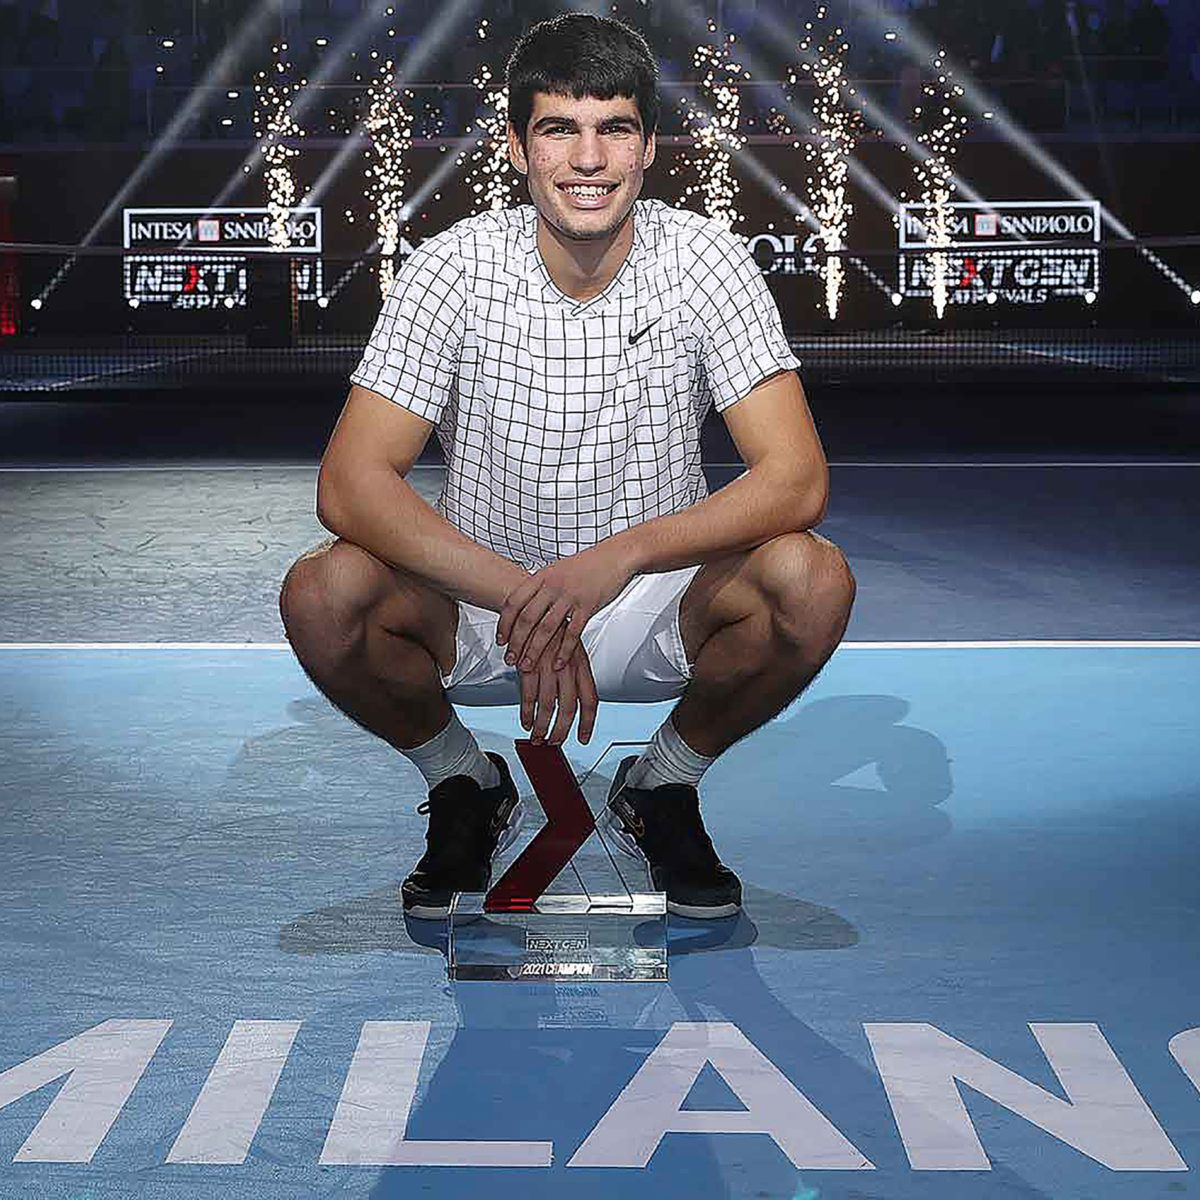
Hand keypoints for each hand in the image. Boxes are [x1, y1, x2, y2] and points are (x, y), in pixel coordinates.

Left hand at [497, 541, 635, 674]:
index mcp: (542, 576)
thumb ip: (540, 586)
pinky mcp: (587, 606)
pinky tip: (558, 663)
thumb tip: (524, 602)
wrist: (615, 556)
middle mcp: (552, 586)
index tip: (501, 640)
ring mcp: (569, 597)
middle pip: (526, 618)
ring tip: (528, 665)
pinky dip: (564, 651)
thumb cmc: (587, 564)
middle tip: (510, 659)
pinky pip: (572, 633)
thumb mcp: (556, 570)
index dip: (504, 623)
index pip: (514, 602)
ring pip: (546, 629)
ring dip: (534, 650)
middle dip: (516, 643)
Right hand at [520, 626, 597, 745]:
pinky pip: (528, 696)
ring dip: (542, 726)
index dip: (588, 722)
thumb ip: (574, 674)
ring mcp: (547, 667)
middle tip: (555, 742)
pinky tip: (525, 721)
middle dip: (561, 731)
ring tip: (538, 737)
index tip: (584, 737)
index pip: (590, 699)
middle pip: (568, 708)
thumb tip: (576, 702)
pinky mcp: (527, 666)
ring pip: (547, 706)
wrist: (532, 607)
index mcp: (580, 664)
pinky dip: (526, 713)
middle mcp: (566, 667)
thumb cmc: (551, 630)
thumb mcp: (570, 649)